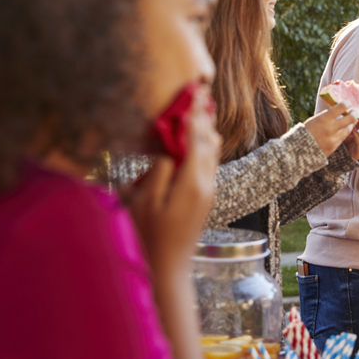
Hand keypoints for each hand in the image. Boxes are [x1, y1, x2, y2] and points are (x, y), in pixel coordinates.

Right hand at [126, 86, 220, 269]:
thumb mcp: (145, 203)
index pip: (195, 140)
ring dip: (206, 130)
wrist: (170, 265)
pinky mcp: (205, 196)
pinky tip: (199, 138)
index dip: (193, 115)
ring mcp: (208, 190)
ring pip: (212, 151)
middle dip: (203, 117)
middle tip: (200, 92)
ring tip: (203, 108)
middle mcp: (206, 183)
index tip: (193, 94)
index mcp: (191, 182)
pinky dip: (205, 145)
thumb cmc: (150, 236)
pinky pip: (209, 163)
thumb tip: (168, 151)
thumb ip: (159, 173)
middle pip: (208, 141)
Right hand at [305, 102, 357, 156]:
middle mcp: (331, 128)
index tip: (347, 104)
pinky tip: (341, 131)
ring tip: (349, 122)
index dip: (347, 104)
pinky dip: (343, 134)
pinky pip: (343, 138)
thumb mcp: (315, 119)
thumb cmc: (307, 131)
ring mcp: (334, 139)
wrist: (300, 149)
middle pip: (351, 119)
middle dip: (354, 114)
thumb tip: (338, 110)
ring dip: (350, 125)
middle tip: (353, 113)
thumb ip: (327, 115)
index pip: (342, 107)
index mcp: (325, 118)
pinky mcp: (334, 147)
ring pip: (349, 130)